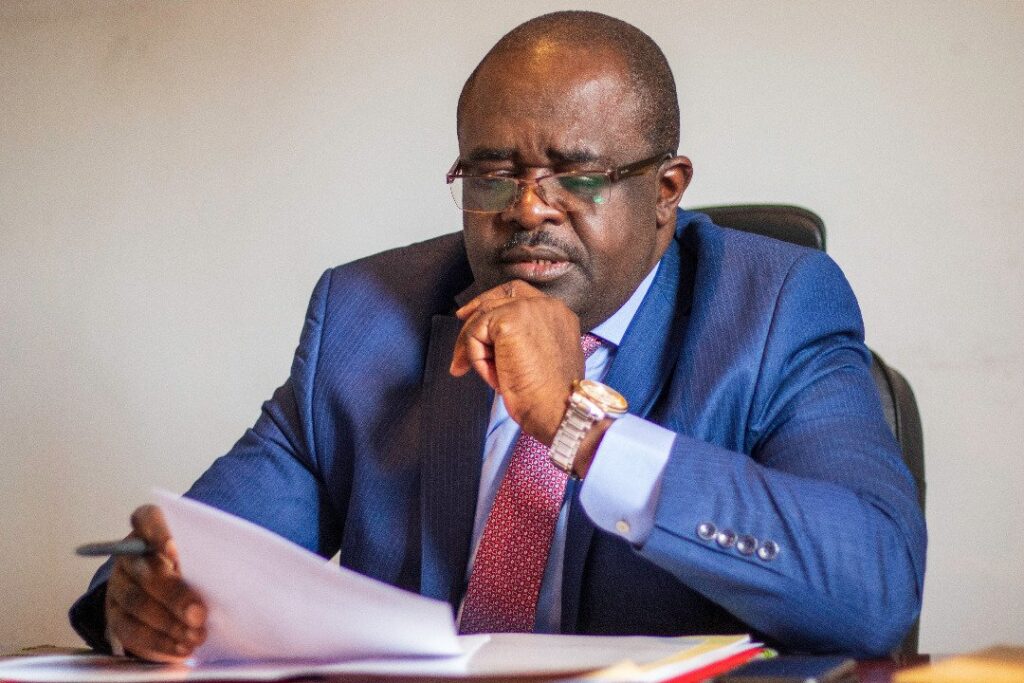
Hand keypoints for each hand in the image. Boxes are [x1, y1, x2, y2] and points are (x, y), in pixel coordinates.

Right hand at [104, 505, 206, 661]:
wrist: (172, 589)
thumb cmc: (197, 563)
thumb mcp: (203, 552)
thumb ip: (208, 554)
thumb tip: (226, 572)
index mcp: (149, 527)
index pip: (147, 518)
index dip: (158, 532)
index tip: (176, 549)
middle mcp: (129, 554)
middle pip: (145, 570)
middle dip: (174, 595)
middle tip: (199, 614)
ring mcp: (118, 585)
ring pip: (136, 603)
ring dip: (168, 623)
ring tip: (196, 636)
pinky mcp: (115, 615)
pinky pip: (131, 631)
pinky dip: (158, 642)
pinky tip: (181, 648)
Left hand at [450, 280, 582, 443]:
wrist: (557, 409)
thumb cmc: (552, 396)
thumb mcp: (543, 358)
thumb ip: (525, 340)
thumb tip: (491, 340)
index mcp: (559, 314)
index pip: (521, 294)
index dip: (494, 300)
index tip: (472, 313)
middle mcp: (547, 304)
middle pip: (499, 298)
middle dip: (475, 314)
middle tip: (459, 331)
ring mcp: (529, 309)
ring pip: (483, 318)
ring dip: (477, 349)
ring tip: (489, 377)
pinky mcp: (509, 319)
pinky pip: (476, 334)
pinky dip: (477, 358)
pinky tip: (495, 378)